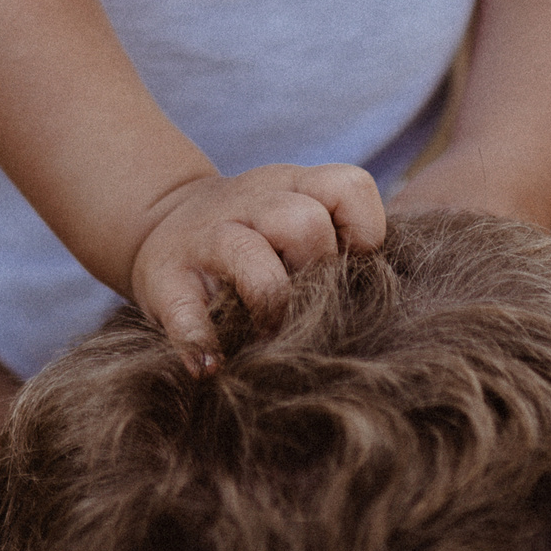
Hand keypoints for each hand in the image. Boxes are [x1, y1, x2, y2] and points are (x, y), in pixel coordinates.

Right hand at [127, 162, 385, 369]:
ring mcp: (205, 239)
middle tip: (308, 305)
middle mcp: (249, 204)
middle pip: (304, 223)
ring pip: (251, 257)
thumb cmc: (254, 233)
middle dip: (315, 272)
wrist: (161, 224)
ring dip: (270, 303)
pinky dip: (199, 341)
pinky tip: (211, 365)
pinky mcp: (166, 281)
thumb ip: (339, 238)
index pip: (348, 186)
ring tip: (268, 332)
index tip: (351, 263)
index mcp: (291, 186)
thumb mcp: (294, 211)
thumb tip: (389, 298)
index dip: (362, 230)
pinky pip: (185, 312)